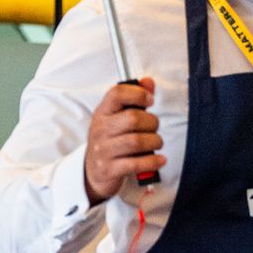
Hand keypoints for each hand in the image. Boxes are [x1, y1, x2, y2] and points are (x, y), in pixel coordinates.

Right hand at [84, 77, 163, 203]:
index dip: (137, 94)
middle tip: (153, 128)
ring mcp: (103, 150)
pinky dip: (152, 161)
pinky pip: (136, 163)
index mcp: (102, 112)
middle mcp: (100, 129)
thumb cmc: (110, 140)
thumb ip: (135, 98)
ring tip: (156, 143)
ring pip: (137, 142)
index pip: (117, 93)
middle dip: (152, 123)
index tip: (149, 101)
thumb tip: (148, 81)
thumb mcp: (117, 118)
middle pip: (133, 119)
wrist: (94, 171)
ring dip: (154, 142)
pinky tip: (158, 159)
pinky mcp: (109, 169)